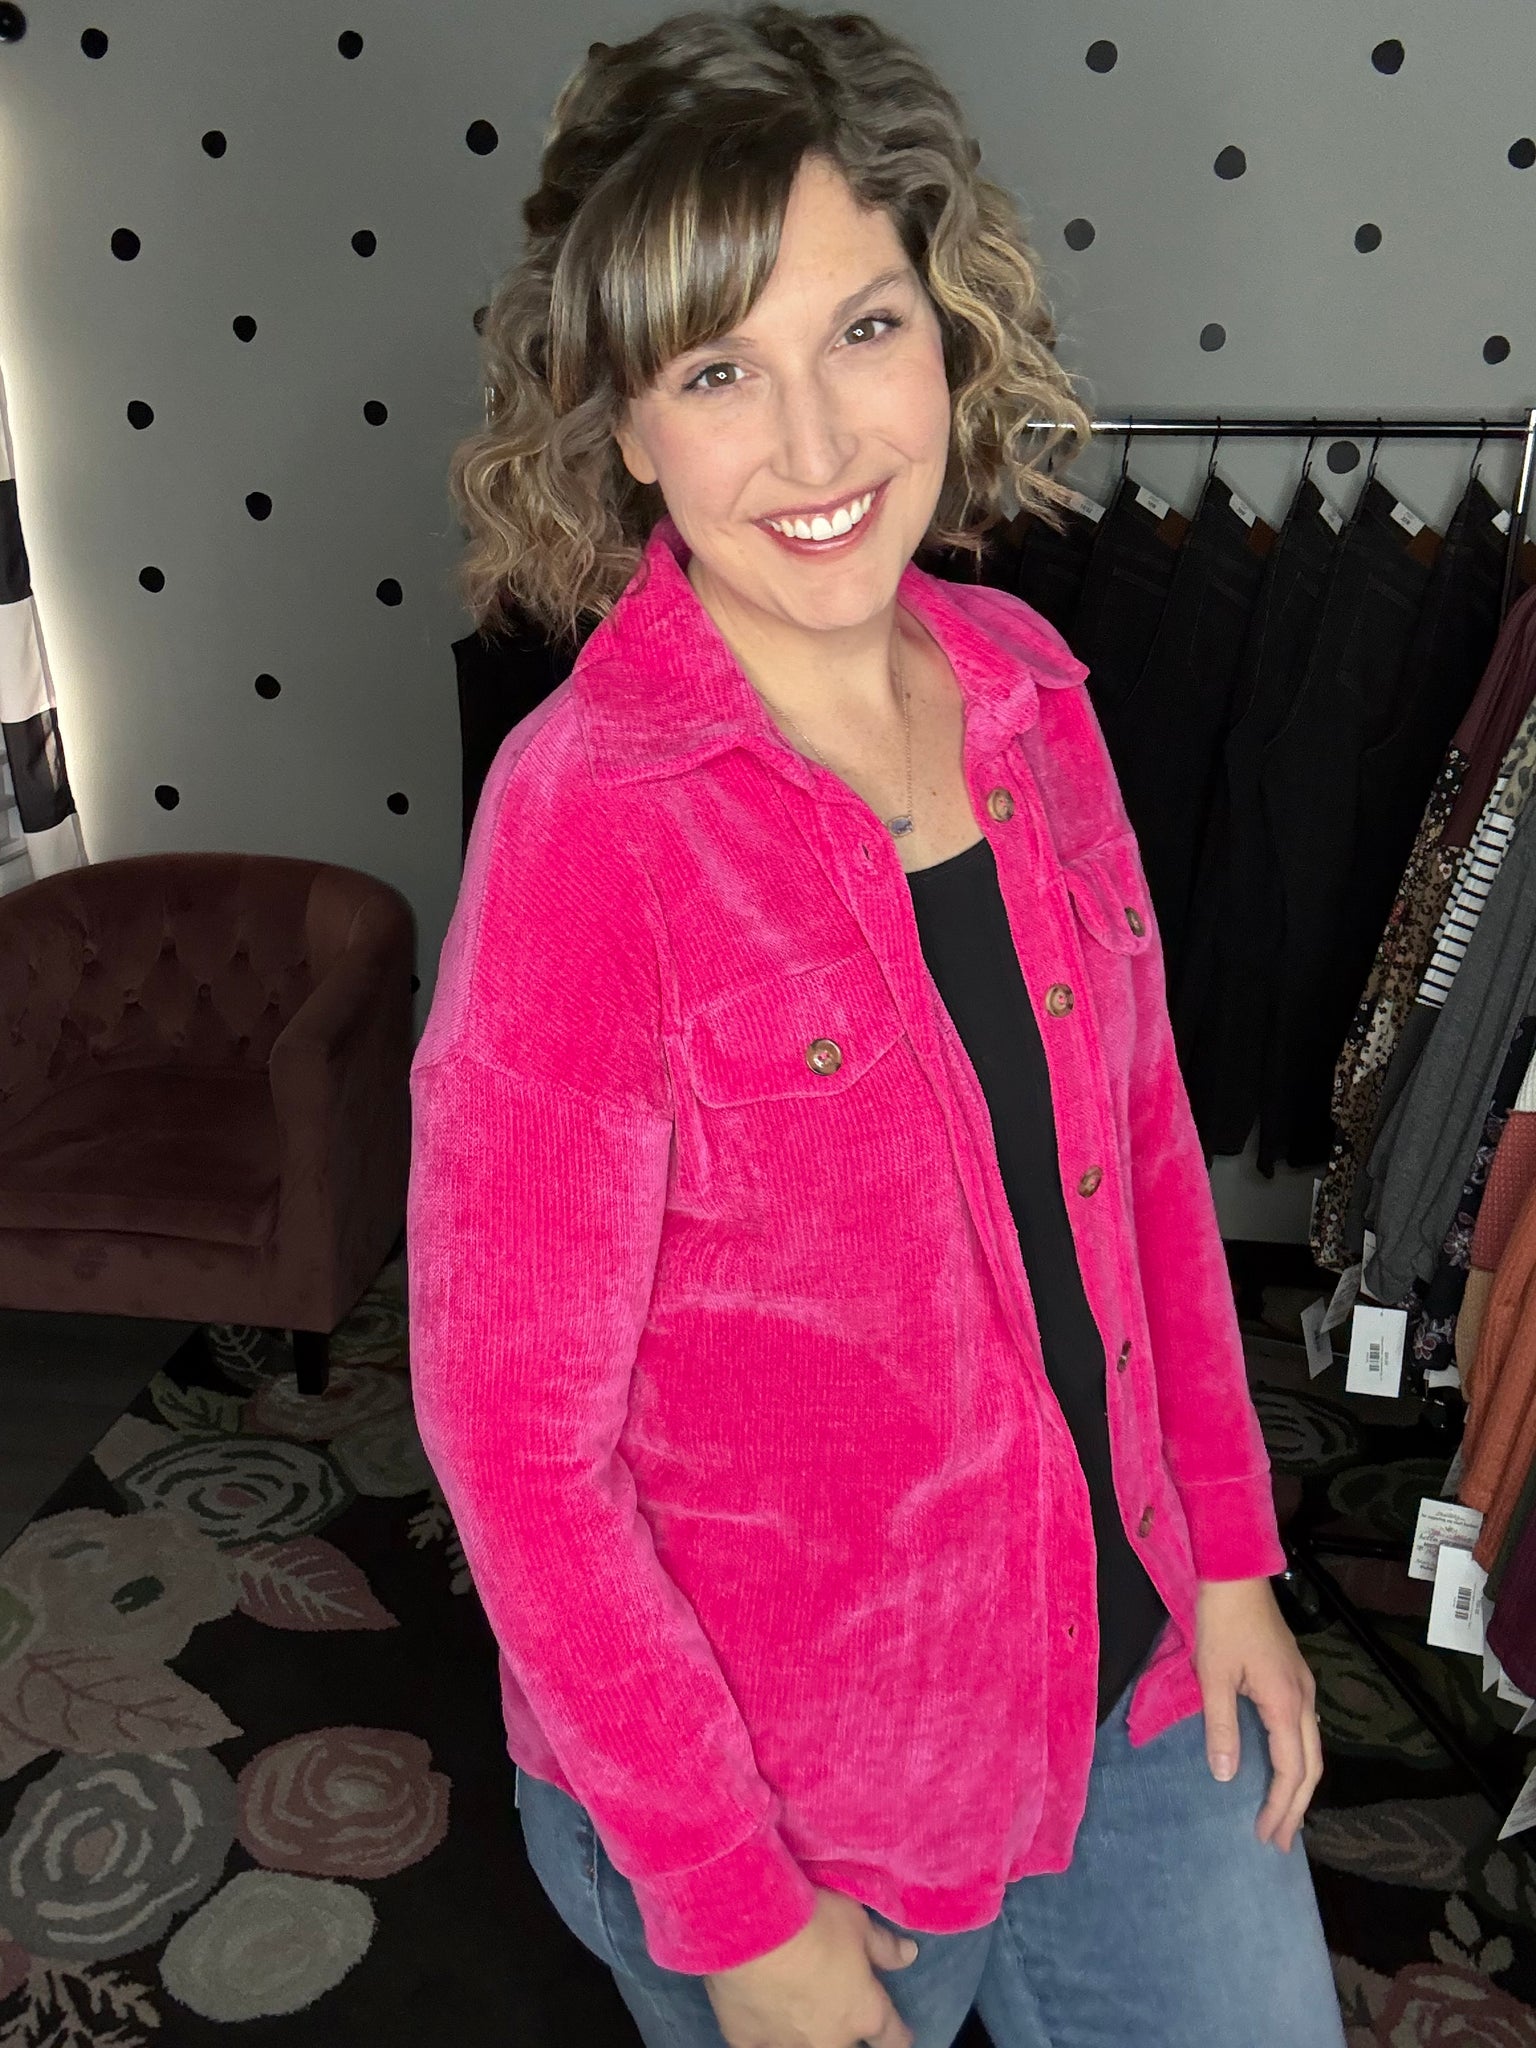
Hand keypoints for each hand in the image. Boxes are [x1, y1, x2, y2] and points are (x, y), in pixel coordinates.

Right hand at [703, 1884, 918, 2047]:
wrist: (754, 1930)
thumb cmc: (815, 1922)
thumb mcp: (858, 1923)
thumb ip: (883, 1946)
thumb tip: (909, 1956)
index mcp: (863, 2013)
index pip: (891, 2034)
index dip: (897, 2033)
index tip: (900, 2034)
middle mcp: (830, 2040)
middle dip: (846, 2033)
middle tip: (838, 2013)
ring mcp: (786, 2044)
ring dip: (803, 2035)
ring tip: (796, 2016)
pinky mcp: (746, 2040)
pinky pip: (757, 2045)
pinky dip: (761, 2035)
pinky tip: (757, 2023)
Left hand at [1194, 1575, 1321, 1853]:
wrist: (1236, 1574)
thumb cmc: (1221, 1622)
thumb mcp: (1213, 1676)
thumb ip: (1222, 1727)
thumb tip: (1228, 1777)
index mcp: (1285, 1703)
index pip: (1291, 1770)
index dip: (1280, 1806)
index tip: (1266, 1835)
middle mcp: (1303, 1699)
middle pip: (1311, 1766)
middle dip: (1296, 1807)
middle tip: (1279, 1841)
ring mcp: (1303, 1686)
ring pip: (1312, 1748)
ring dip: (1299, 1785)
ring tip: (1284, 1815)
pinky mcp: (1295, 1676)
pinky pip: (1304, 1730)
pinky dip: (1297, 1759)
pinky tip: (1283, 1766)